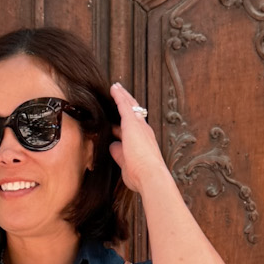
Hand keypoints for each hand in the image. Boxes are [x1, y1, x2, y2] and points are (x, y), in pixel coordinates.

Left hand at [107, 81, 168, 197]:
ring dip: (123, 96)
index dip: (128, 119)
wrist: (150, 175)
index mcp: (144, 141)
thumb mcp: (126, 163)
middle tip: (120, 93)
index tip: (123, 113)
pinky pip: (124, 105)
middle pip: (135, 112)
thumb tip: (112, 145)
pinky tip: (113, 88)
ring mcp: (139, 126)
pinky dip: (119, 96)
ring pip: (130, 106)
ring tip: (116, 87)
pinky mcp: (132, 123)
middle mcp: (144, 130)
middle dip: (127, 103)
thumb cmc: (141, 175)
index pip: (134, 127)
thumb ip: (119, 153)